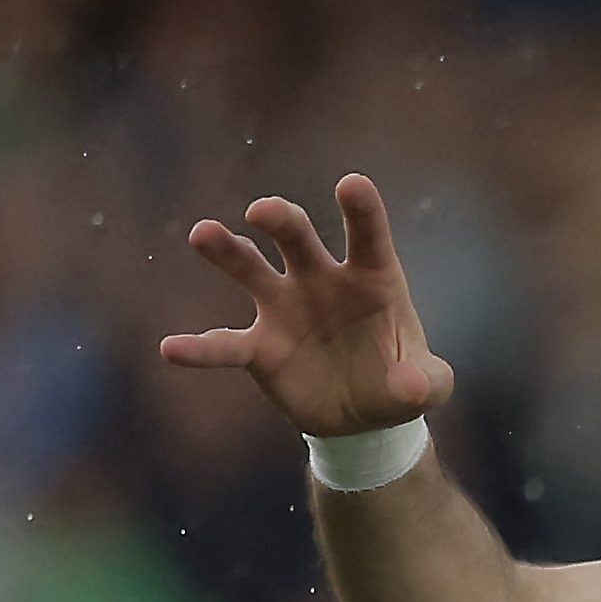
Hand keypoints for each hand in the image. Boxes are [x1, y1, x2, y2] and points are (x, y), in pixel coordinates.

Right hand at [161, 173, 455, 437]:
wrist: (365, 418)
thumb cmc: (401, 384)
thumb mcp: (427, 388)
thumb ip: (428, 383)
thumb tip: (410, 387)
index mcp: (370, 278)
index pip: (367, 236)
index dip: (361, 210)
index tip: (351, 183)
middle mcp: (320, 280)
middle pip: (296, 237)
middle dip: (280, 219)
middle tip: (262, 211)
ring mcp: (284, 309)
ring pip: (250, 268)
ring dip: (227, 250)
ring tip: (203, 234)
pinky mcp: (259, 348)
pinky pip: (224, 345)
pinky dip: (199, 348)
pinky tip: (173, 349)